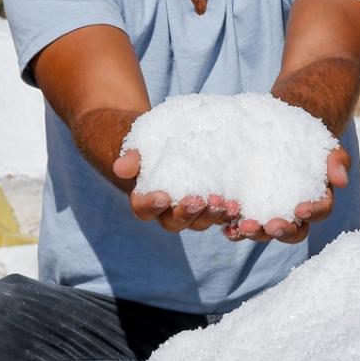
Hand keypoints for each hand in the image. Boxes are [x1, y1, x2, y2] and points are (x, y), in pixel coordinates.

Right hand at [113, 150, 240, 232]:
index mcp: (145, 200)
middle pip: (175, 222)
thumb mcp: (136, 143)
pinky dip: (228, 211)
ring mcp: (191, 210)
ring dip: (212, 215)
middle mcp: (167, 211)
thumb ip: (131, 157)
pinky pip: (219, 213)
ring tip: (224, 203)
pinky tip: (238, 203)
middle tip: (197, 201)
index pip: (144, 209)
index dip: (152, 205)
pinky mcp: (211, 204)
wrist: (166, 138)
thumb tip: (121, 167)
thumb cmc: (146, 141)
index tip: (162, 196)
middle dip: (187, 213)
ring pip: (200, 221)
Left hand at [223, 147, 349, 243]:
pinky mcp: (247, 208)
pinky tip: (224, 221)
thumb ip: (337, 160)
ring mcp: (268, 214)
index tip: (301, 209)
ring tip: (241, 226)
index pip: (319, 212)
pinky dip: (231, 225)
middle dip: (280, 230)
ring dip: (252, 232)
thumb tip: (341, 181)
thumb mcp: (326, 145)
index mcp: (316, 202)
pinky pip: (239, 222)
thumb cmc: (308, 141)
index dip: (312, 212)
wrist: (283, 131)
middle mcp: (293, 215)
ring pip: (263, 232)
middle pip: (291, 232)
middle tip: (270, 225)